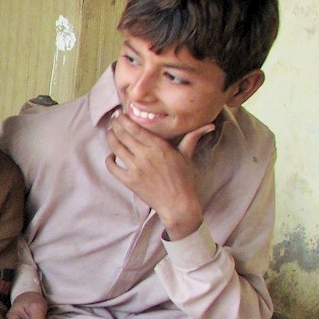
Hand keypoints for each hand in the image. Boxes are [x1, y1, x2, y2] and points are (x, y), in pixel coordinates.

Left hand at [104, 112, 212, 238]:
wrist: (178, 204)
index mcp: (160, 147)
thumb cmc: (184, 180)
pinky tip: (111, 155)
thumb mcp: (187, 156)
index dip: (125, 119)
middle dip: (116, 125)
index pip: (136, 128)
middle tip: (114, 119)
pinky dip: (109, 159)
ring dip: (110, 138)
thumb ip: (193, 137)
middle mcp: (146, 156)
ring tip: (110, 132)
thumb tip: (209, 125)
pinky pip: (112, 167)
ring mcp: (136, 168)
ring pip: (116, 148)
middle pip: (123, 135)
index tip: (120, 113)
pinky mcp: (129, 181)